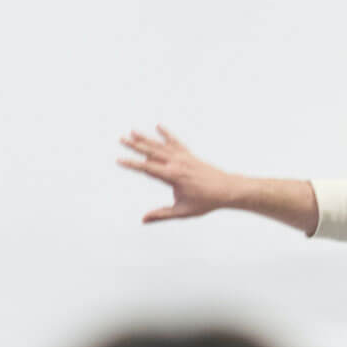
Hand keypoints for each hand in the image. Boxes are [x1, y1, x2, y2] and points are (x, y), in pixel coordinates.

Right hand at [117, 126, 233, 222]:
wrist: (227, 189)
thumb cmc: (206, 201)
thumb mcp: (182, 212)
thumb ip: (161, 215)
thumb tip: (143, 219)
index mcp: (173, 176)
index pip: (147, 168)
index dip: (132, 164)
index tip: (119, 160)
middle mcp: (177, 163)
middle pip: (151, 152)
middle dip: (135, 145)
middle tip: (121, 139)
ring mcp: (184, 157)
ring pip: (161, 145)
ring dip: (146, 138)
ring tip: (133, 131)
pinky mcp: (189, 155)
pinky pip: (176, 142)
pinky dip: (167, 134)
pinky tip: (159, 126)